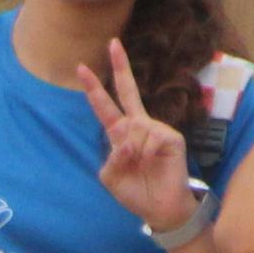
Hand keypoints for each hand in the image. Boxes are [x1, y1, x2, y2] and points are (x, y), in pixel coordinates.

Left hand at [77, 39, 197, 230]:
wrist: (161, 209)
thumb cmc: (136, 192)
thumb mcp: (111, 178)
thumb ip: (111, 159)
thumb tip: (126, 142)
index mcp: (120, 134)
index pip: (105, 106)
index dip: (94, 89)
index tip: (82, 67)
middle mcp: (138, 126)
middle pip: (128, 91)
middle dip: (120, 67)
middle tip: (113, 43)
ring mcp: (156, 129)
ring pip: (133, 131)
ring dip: (132, 153)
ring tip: (143, 167)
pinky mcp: (171, 137)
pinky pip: (149, 140)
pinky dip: (146, 155)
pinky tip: (154, 164)